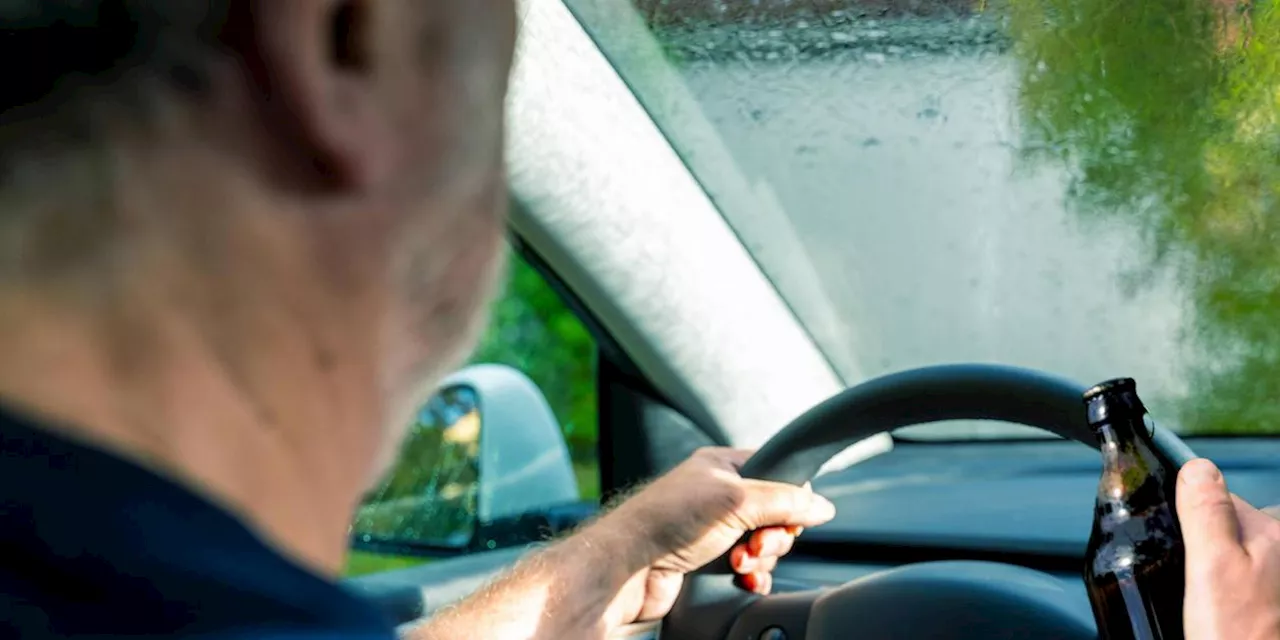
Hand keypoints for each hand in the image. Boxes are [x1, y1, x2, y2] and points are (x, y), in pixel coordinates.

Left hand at [588, 447, 835, 623]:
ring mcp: (714, 531)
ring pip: (764, 546)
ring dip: (761, 558)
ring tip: (739, 560)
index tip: (789, 516)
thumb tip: (821, 506)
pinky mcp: (708, 562)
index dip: (791, 497)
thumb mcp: (736, 499)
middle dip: (773, 535)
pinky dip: (753, 576)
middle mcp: (719, 496)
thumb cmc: (666, 520)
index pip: (778, 473)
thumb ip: (785, 500)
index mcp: (723, 466)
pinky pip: (749, 570)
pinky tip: (743, 577)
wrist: (628, 569)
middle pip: (776, 515)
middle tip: (756, 542)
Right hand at [1177, 458, 1279, 639]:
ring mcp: (1278, 577)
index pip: (1221, 500)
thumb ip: (1207, 512)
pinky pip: (1246, 582)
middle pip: (1233, 529)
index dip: (1193, 524)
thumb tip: (1198, 467)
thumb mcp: (1211, 566)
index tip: (1185, 554)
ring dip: (1220, 576)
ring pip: (1239, 558)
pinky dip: (1232, 596)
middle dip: (1209, 550)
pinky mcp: (1272, 600)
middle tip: (1202, 590)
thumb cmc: (1238, 638)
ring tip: (1216, 610)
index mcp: (1277, 532)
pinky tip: (1227, 617)